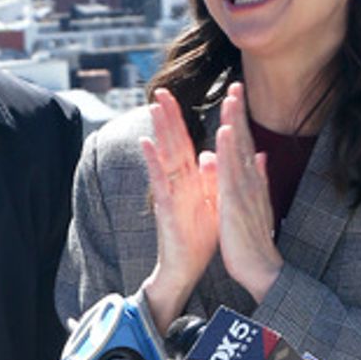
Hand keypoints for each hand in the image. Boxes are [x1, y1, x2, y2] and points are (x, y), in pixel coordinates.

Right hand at [138, 87, 218, 330]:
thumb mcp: (210, 203)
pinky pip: (159, 182)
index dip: (185, 121)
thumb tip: (213, 154)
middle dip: (168, 118)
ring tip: (155, 108)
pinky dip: (153, 163)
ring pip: (164, 157)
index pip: (187, 144)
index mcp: (191, 181)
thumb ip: (211, 179)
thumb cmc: (198, 238)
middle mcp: (177, 183)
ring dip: (160, 132)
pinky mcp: (165, 209)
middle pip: (173, 144)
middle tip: (161, 90)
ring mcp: (169, 194)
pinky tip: (147, 144)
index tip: (183, 96)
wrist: (185, 269)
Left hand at [215, 83, 282, 303]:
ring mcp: (245, 190)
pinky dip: (229, 150)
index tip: (236, 95)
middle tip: (236, 83)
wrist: (260, 268)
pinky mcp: (236, 202)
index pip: (245, 144)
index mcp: (250, 182)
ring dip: (235, 121)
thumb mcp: (255, 204)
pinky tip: (225, 130)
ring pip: (239, 150)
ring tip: (231, 96)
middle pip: (245, 140)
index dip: (241, 119)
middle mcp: (251, 181)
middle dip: (239, 112)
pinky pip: (231, 171)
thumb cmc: (253, 240)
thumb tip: (262, 157)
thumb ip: (257, 179)